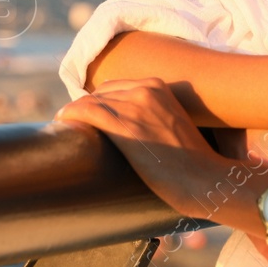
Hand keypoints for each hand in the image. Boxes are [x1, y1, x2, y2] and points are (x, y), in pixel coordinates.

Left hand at [55, 78, 227, 218]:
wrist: (206, 180)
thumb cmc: (192, 163)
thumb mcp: (173, 126)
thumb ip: (153, 117)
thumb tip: (132, 132)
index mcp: (160, 86)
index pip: (116, 87)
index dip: (99, 102)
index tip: (89, 117)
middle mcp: (147, 89)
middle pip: (101, 93)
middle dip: (86, 108)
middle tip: (74, 125)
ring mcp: (136, 106)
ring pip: (91, 101)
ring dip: (75, 113)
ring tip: (65, 126)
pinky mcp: (125, 126)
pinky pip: (86, 111)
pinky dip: (70, 114)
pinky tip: (61, 122)